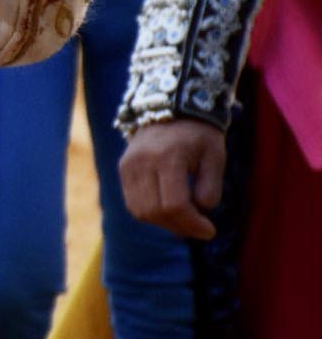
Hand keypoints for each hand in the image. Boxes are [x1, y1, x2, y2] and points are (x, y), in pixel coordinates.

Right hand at [119, 118, 224, 239]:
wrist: (170, 108)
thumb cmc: (199, 134)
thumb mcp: (215, 156)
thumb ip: (211, 187)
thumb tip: (201, 211)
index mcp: (168, 157)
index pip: (174, 204)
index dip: (192, 224)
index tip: (209, 230)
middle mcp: (142, 162)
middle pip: (155, 211)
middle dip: (180, 226)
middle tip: (199, 228)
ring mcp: (129, 165)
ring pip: (140, 210)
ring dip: (163, 223)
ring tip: (184, 220)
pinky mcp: (123, 168)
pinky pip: (132, 202)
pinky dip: (150, 213)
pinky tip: (168, 210)